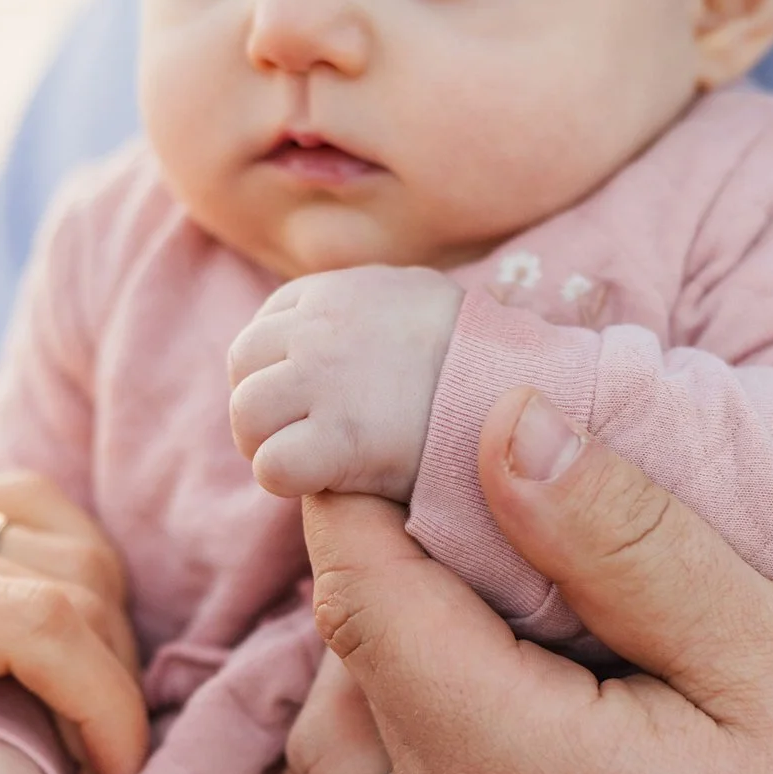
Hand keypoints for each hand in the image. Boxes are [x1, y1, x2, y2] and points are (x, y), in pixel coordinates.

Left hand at [227, 264, 463, 500]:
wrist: (530, 388)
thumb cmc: (481, 360)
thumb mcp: (419, 304)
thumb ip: (369, 314)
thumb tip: (345, 337)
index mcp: (335, 291)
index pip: (264, 328)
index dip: (280, 372)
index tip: (315, 401)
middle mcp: (320, 326)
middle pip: (242, 365)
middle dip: (265, 406)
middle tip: (307, 437)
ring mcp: (323, 378)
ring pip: (246, 413)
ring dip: (269, 443)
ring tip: (316, 460)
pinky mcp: (338, 437)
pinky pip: (272, 464)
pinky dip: (289, 480)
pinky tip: (328, 482)